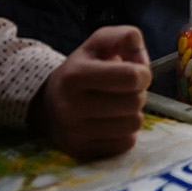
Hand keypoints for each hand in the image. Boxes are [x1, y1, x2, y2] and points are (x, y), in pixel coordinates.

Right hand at [28, 25, 150, 160]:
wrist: (48, 103)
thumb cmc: (81, 69)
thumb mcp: (98, 43)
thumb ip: (125, 37)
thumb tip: (143, 62)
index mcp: (74, 75)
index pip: (131, 77)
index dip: (143, 73)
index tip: (136, 72)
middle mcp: (70, 107)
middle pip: (135, 102)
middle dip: (137, 93)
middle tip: (124, 90)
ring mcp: (75, 134)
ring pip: (134, 125)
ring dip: (133, 113)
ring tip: (117, 105)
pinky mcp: (82, 153)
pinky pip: (126, 144)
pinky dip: (125, 132)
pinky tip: (110, 122)